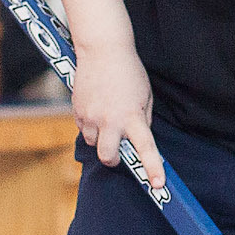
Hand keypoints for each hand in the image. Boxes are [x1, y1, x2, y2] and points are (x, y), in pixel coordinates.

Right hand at [71, 42, 165, 189]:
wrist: (102, 49)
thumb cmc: (128, 72)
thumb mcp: (145, 96)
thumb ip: (142, 119)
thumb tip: (136, 138)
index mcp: (133, 116)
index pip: (145, 148)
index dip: (152, 169)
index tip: (158, 185)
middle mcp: (111, 120)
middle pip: (108, 157)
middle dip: (113, 159)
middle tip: (118, 152)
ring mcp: (91, 116)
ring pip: (92, 143)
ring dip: (100, 138)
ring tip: (106, 117)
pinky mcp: (76, 111)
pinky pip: (83, 128)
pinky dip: (90, 125)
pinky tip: (96, 107)